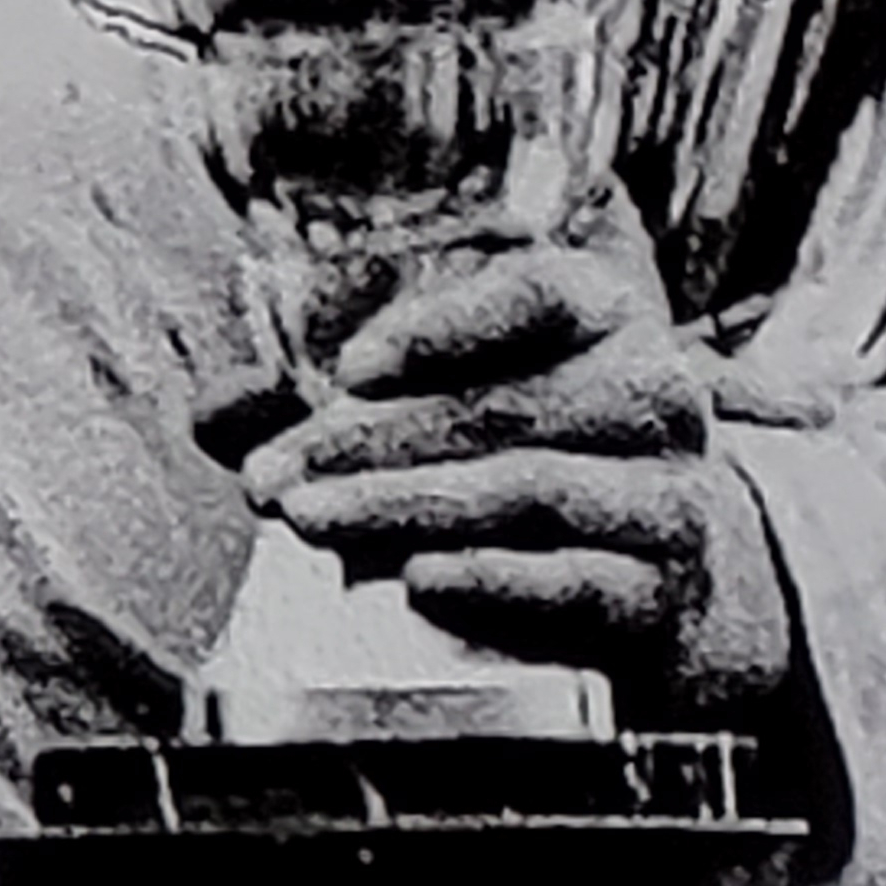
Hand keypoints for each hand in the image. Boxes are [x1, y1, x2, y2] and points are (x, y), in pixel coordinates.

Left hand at [198, 209, 795, 713]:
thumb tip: (216, 411)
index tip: (346, 368)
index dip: (437, 327)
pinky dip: (496, 581)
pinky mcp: (665, 591)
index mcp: (598, 312)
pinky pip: (580, 584)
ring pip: (530, 489)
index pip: (531, 294)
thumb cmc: (533, 452)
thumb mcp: (452, 397)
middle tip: (271, 475)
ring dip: (407, 506)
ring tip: (309, 520)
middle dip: (369, 441)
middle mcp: (650, 391)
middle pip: (504, 406)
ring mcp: (667, 493)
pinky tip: (419, 580)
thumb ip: (331, 395)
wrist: (669, 564)